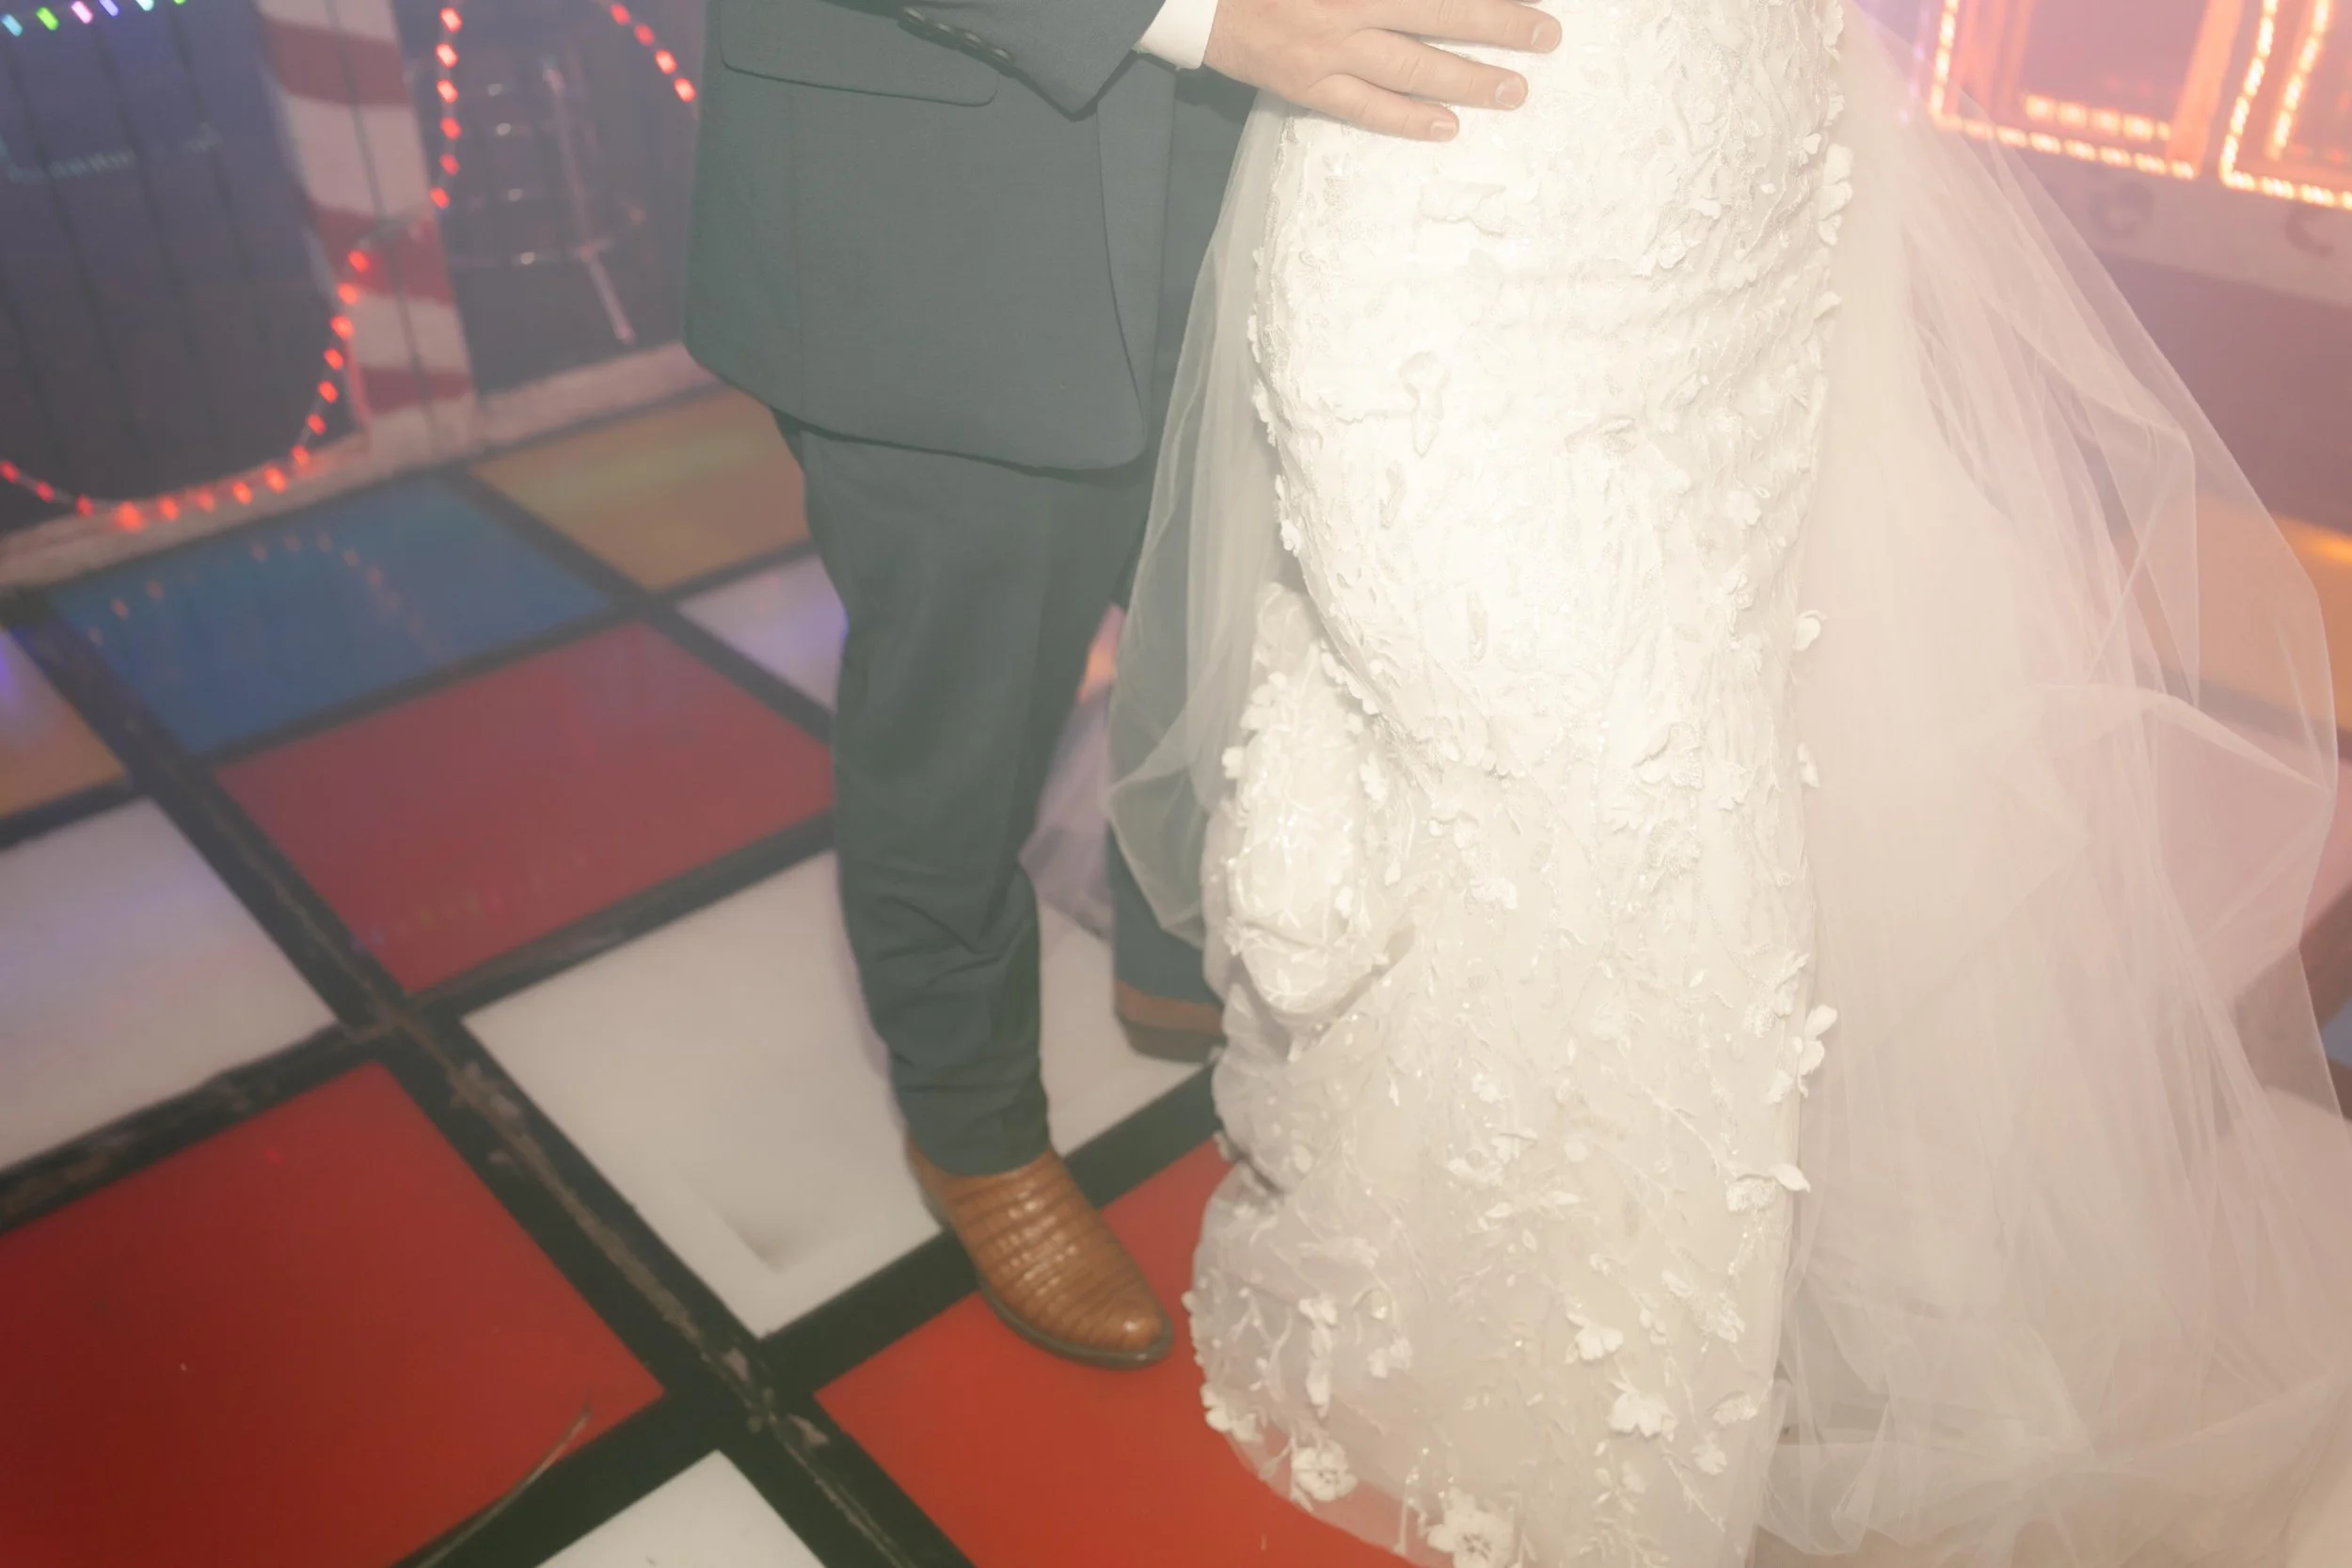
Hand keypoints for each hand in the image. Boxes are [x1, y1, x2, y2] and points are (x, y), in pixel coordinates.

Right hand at [1205, 0, 1560, 141]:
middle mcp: (1350, 5)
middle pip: (1442, 12)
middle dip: (1500, 24)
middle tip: (1546, 37)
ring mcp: (1330, 48)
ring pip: (1415, 66)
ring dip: (1470, 79)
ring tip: (1515, 89)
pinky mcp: (1308, 84)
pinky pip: (1367, 108)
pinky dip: (1409, 119)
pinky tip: (1448, 127)